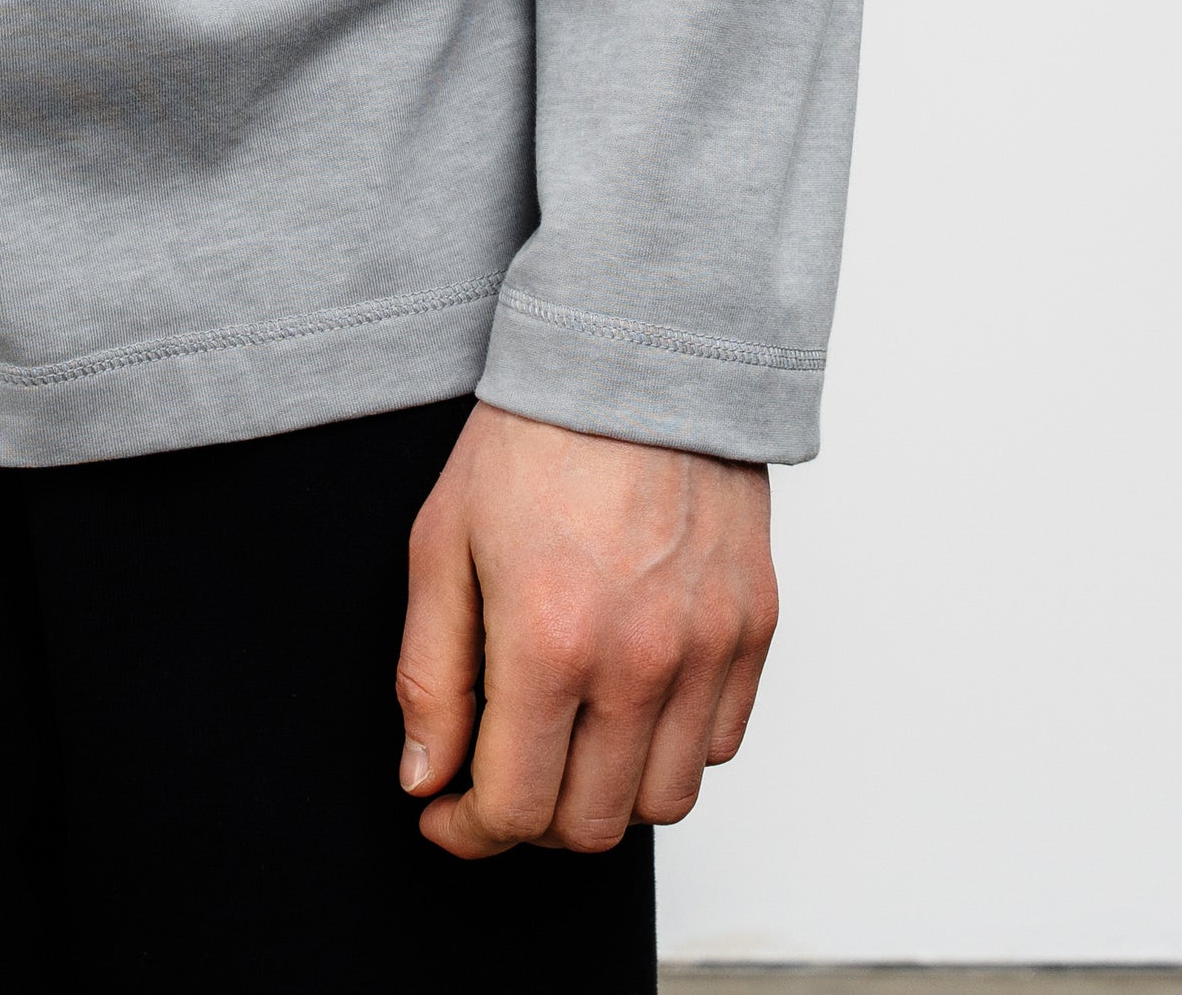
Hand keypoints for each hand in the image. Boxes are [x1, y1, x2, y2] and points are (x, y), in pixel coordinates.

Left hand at [395, 400, 775, 854]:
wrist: (633, 352)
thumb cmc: (529, 437)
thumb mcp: (441, 544)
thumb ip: (429, 677)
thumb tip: (426, 780)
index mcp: (550, 642)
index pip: (515, 808)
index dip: (467, 830)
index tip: (444, 813)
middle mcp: (640, 662)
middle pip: (592, 826)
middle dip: (530, 820)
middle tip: (498, 775)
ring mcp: (708, 649)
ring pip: (663, 801)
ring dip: (605, 793)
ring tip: (565, 739)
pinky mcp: (755, 628)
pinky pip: (719, 743)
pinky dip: (671, 746)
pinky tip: (626, 698)